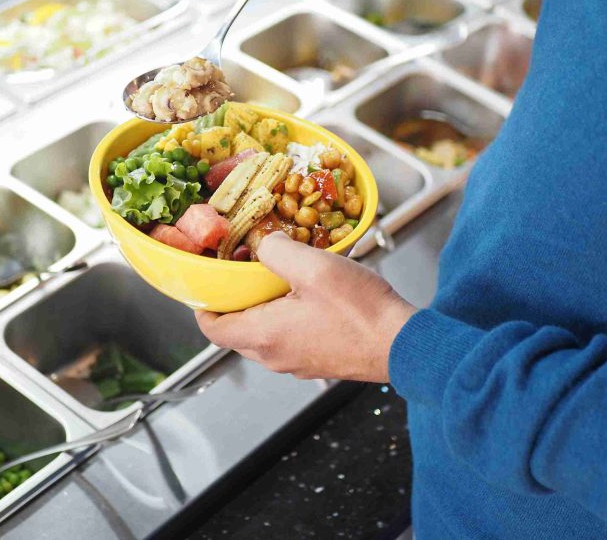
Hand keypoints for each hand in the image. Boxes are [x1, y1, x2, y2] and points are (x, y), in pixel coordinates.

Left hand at [195, 232, 414, 381]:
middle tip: (241, 271)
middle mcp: (275, 356)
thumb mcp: (314, 267)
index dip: (203, 305)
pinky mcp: (317, 361)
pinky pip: (287, 339)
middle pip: (235, 331)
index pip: (213, 329)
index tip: (206, 282)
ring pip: (262, 335)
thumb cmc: (361, 311)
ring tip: (275, 277)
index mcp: (264, 335)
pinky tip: (305, 294)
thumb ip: (278, 250)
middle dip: (233, 302)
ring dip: (260, 308)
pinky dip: (284, 317)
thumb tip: (263, 243)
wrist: (403, 344)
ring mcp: (297, 362)